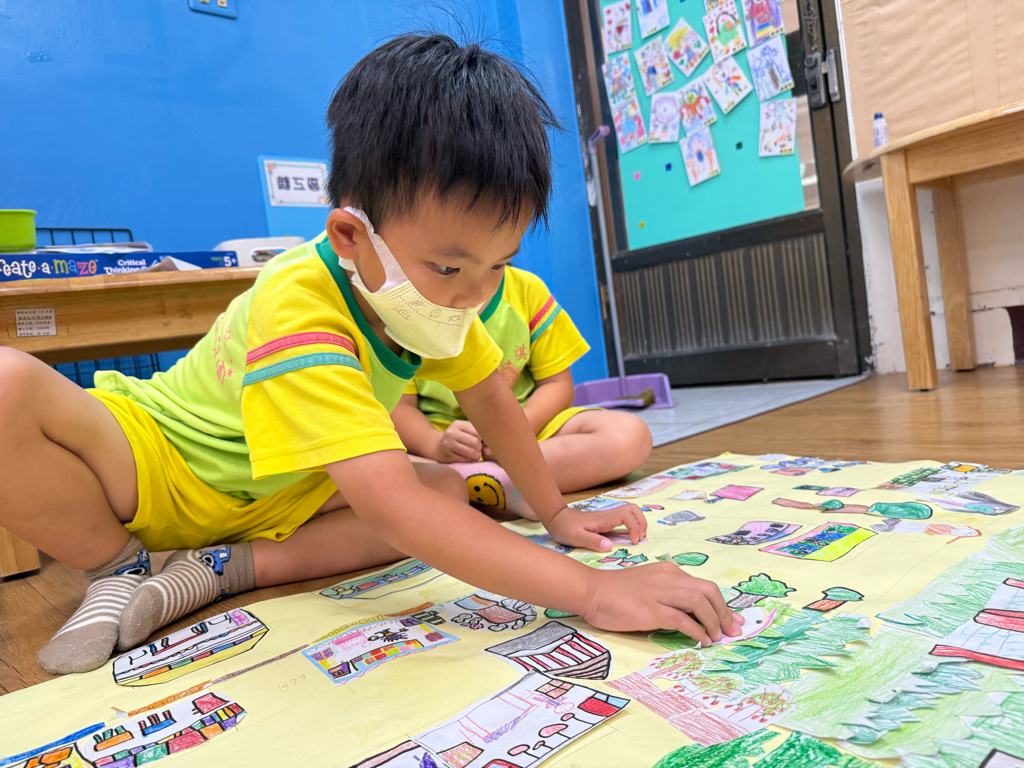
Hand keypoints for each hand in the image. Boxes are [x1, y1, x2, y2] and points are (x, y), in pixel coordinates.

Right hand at [435, 421, 482, 462]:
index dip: (483, 439)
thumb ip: (477, 432)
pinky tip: (468, 458)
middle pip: (475, 442)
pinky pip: (465, 460)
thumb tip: (491, 441)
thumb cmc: (458, 438)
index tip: (482, 442)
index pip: (478, 432)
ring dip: (476, 455)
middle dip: (480, 448)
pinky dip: (469, 460)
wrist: (439, 447)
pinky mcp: (447, 456)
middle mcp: (451, 433)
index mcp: (457, 424)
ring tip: (475, 455)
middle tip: (478, 449)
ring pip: (471, 452)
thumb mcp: (464, 431)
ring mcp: (448, 445)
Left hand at [545, 503, 646, 550]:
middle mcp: (609, 515)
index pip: (627, 515)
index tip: (634, 541)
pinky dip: (633, 525)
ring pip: (631, 511)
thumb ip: (592, 541)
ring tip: (636, 538)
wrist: (558, 519)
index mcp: (604, 519)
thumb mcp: (576, 537)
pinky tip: (629, 537)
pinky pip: (625, 518)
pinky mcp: (607, 520)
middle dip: (641, 523)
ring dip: (639, 523)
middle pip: (633, 509)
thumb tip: (609, 546)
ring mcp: (608, 516)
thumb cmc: (566, 528)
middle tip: (638, 539)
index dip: (635, 527)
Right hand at [581, 563, 743, 644]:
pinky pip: (681, 619)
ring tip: (716, 637)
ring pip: (699, 602)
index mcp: (669, 571)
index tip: (732, 620)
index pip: (704, 586)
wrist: (592, 590)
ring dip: (713, 622)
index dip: (722, 605)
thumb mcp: (649, 584)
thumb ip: (670, 593)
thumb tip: (695, 614)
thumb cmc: (618, 591)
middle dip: (724, 613)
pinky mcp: (650, 609)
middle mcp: (668, 578)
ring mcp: (659, 593)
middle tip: (732, 631)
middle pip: (708, 591)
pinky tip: (700, 640)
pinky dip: (696, 631)